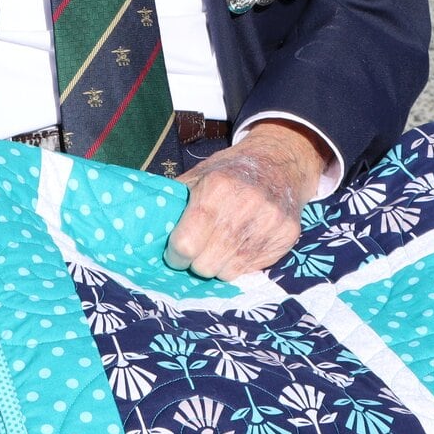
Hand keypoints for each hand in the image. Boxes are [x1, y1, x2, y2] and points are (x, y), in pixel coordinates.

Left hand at [164, 120, 326, 279]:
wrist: (280, 161)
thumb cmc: (230, 171)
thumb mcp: (199, 176)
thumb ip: (175, 201)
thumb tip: (147, 229)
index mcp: (217, 188)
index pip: (185, 244)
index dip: (175, 253)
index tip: (175, 251)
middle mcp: (246, 206)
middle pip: (205, 265)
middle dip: (196, 261)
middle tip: (200, 248)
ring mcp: (269, 223)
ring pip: (227, 273)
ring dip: (218, 264)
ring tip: (221, 244)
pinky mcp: (286, 236)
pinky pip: (250, 270)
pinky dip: (240, 262)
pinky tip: (242, 242)